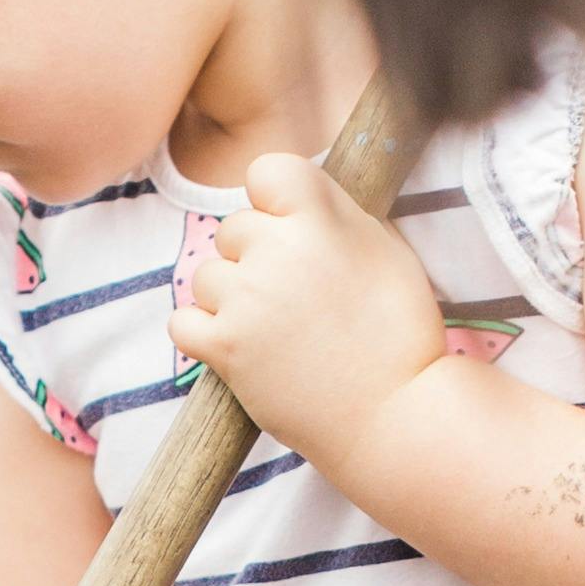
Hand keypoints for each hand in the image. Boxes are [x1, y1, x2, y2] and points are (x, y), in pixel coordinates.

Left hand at [168, 151, 446, 454]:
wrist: (395, 416)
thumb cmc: (402, 336)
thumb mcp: (389, 251)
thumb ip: (339, 216)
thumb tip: (305, 200)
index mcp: (321, 219)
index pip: (266, 169)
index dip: (274, 199)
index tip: (291, 227)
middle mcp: (276, 251)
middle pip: (233, 228)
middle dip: (254, 256)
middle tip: (292, 296)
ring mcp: (246, 300)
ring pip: (206, 275)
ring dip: (230, 297)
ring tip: (273, 328)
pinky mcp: (225, 348)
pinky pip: (182, 322)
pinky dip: (202, 333)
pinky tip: (236, 344)